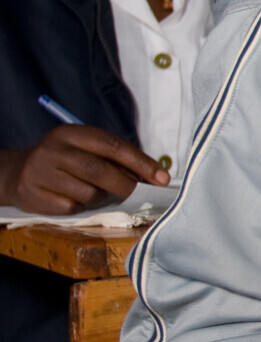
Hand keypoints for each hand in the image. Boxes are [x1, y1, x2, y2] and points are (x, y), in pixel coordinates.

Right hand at [0, 126, 168, 213]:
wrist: (16, 171)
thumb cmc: (65, 160)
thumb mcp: (86, 148)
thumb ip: (115, 158)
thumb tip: (154, 176)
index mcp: (72, 133)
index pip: (114, 146)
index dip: (141, 163)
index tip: (163, 178)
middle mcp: (54, 149)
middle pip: (100, 171)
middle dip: (126, 185)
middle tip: (138, 194)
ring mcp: (40, 172)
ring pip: (87, 193)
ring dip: (100, 197)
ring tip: (93, 191)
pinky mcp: (32, 194)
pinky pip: (70, 208)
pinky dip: (79, 207)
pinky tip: (70, 198)